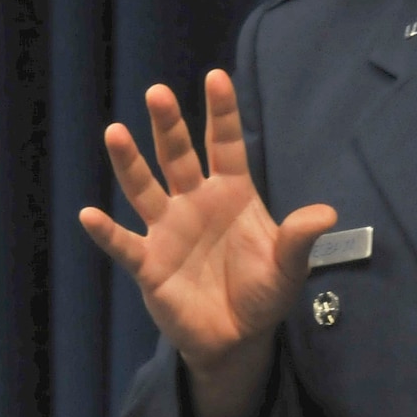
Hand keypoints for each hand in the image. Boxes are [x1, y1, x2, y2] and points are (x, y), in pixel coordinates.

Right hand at [79, 69, 335, 416]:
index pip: (225, 145)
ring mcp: (168, 231)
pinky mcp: (150, 265)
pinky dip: (107, 232)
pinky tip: (90, 215)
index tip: (217, 77)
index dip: (221, 113)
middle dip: (168, 126)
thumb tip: (327, 214)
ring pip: (144, 189)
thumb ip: (299, 239)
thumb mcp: (289, 268)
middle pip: (177, 156)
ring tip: (115, 132)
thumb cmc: (264, 295)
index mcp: (232, 194)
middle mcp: (195, 203)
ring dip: (129, 163)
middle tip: (157, 93)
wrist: (238, 339)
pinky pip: (124, 245)